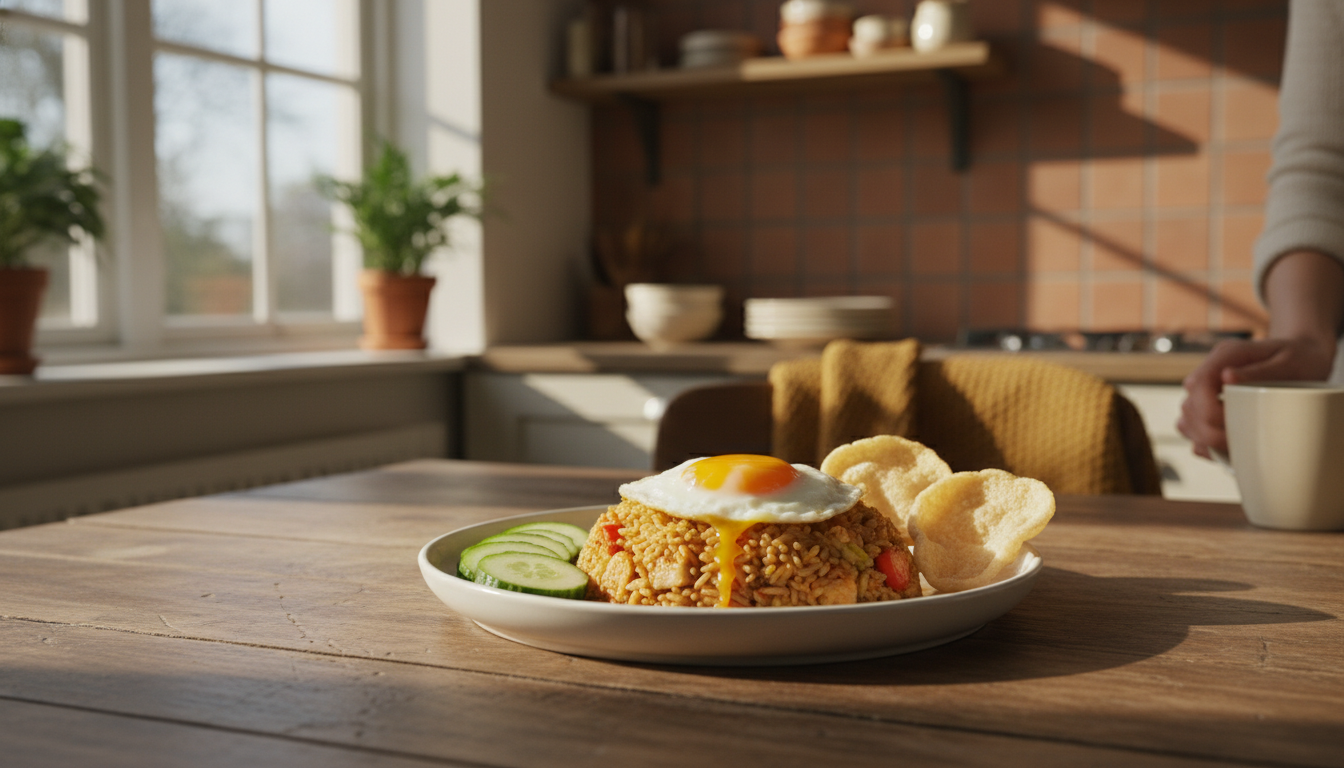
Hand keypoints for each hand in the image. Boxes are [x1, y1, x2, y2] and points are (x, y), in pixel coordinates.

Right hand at [1177, 336, 1335, 458]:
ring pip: (1186, 420)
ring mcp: (1207, 390)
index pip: (1199, 384)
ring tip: (1235, 448)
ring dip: (1205, 439)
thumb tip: (1227, 376)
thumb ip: (1260, 370)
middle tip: (1242, 444)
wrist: (1304, 357)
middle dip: (1210, 433)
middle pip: (1190, 407)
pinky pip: (1192, 429)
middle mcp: (1210, 371)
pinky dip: (1204, 444)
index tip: (1234, 427)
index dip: (1209, 411)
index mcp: (1226, 355)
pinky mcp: (1209, 406)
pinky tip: (1226, 449)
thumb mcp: (1289, 361)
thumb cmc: (1301, 359)